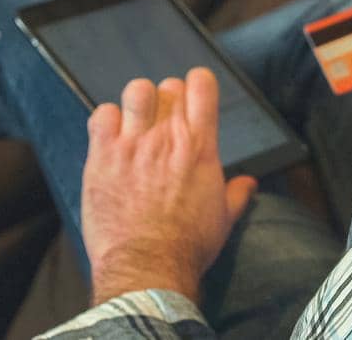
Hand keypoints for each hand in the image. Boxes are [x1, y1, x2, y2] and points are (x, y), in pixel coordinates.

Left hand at [81, 69, 257, 305]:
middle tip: (164, 121)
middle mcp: (167, 137)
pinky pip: (101, 115)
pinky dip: (107, 121)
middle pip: (169, 87)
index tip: (195, 96)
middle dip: (169, 99)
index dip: (199, 85)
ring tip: (136, 123)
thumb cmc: (188, 245)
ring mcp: (132, 144)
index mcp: (200, 145)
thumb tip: (249, 183)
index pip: (202, 85)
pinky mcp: (102, 157)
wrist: (147, 267)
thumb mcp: (224, 219)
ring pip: (136, 91)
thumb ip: (237, 194)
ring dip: (138, 104)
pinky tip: (111, 138)